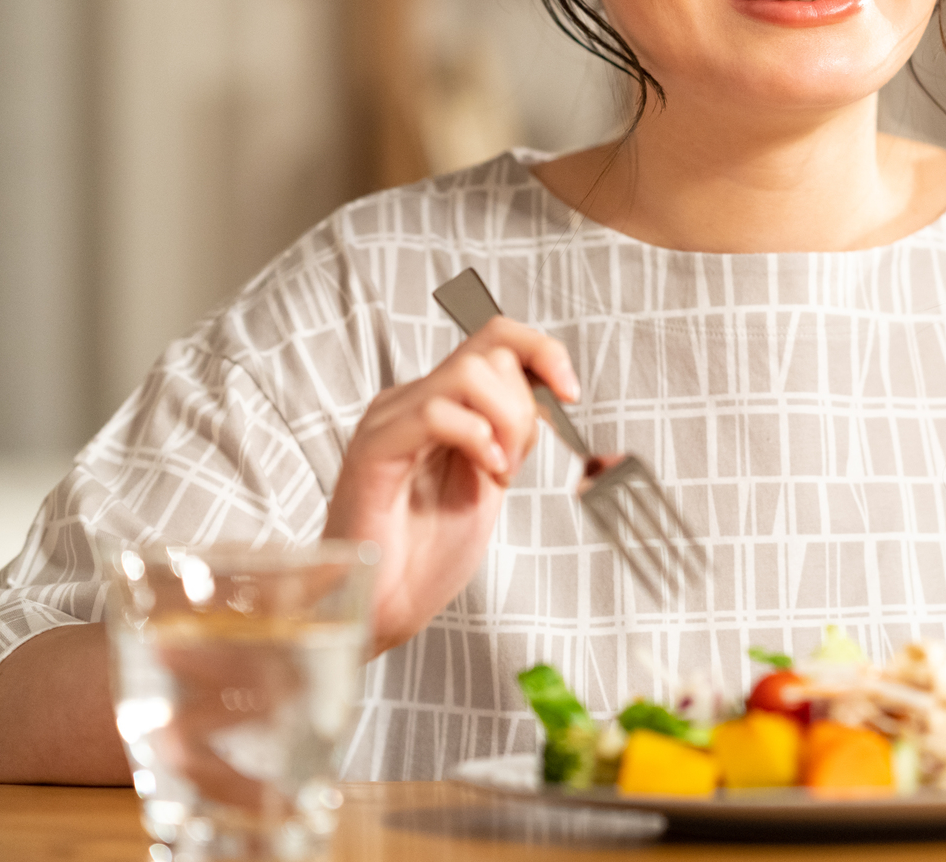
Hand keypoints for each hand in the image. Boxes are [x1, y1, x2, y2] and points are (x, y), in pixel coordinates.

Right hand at [324, 318, 575, 654]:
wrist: (382, 606)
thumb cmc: (426, 555)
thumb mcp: (489, 479)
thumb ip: (510, 433)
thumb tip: (547, 396)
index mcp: (438, 404)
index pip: (495, 339)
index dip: (543, 352)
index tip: (570, 394)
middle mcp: (410, 402)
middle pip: (489, 352)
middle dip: (525, 407)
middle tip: (513, 463)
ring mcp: (390, 422)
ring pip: (468, 372)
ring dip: (504, 422)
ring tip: (496, 471)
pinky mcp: (374, 450)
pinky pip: (435, 411)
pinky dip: (477, 437)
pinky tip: (484, 472)